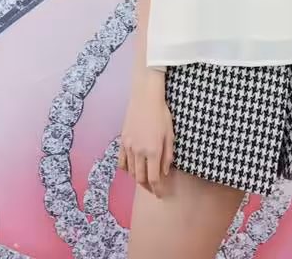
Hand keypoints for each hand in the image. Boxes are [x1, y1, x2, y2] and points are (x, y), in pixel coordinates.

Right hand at [118, 71, 173, 198]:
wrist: (145, 97)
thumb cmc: (162, 114)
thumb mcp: (170, 135)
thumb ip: (168, 156)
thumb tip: (165, 172)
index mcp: (154, 151)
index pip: (154, 179)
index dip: (158, 189)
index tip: (161, 194)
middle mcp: (139, 152)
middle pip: (140, 179)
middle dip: (147, 187)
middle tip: (153, 190)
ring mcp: (129, 147)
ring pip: (131, 172)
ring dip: (138, 179)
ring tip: (144, 180)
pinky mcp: (122, 141)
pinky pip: (121, 161)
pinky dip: (126, 169)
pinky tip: (132, 169)